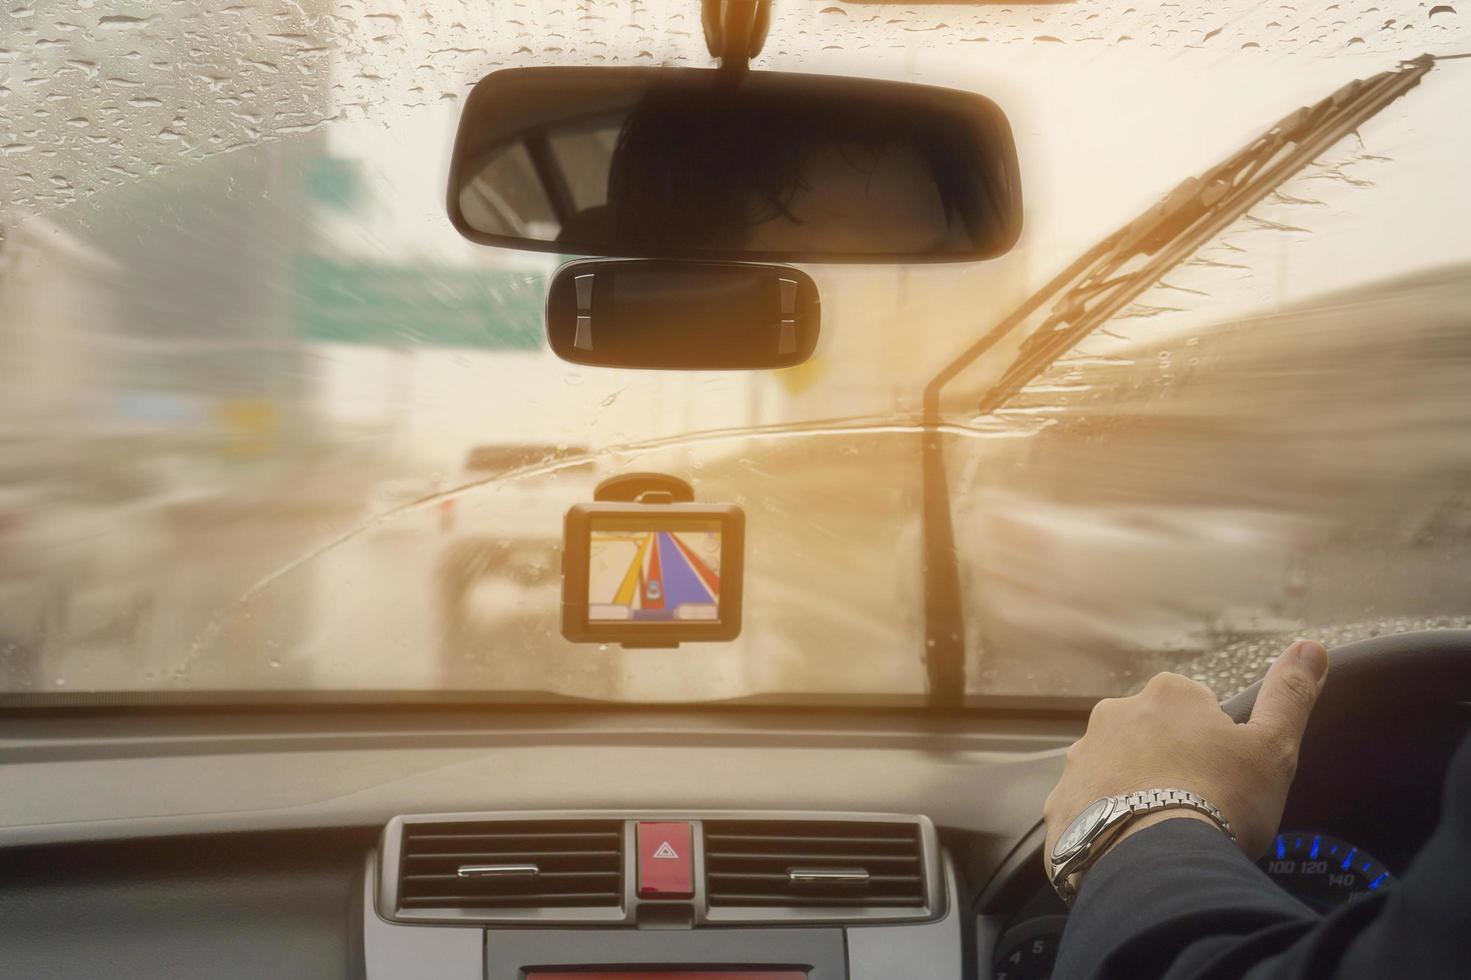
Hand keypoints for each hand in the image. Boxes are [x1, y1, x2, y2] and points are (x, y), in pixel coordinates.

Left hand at [1044, 640, 1329, 865]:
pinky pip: (1085, 809)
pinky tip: (1127, 847)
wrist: (1157, 861)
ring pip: (1116, 771)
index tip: (1225, 777)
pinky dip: (1103, 825)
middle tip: (1196, 806)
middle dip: (1170, 764)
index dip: (1216, 746)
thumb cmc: (1222, 799)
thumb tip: (1311, 645)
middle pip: (1151, 738)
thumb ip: (1290, 694)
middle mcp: (1112, 715)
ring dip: (1134, 791)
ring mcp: (1080, 759)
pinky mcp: (1059, 803)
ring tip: (1162, 830)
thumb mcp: (1273, 747)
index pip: (1196, 710)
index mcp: (1165, 695)